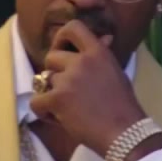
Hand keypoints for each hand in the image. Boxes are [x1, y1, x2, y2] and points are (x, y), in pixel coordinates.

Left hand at [29, 20, 155, 156]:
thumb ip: (103, 56)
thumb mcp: (117, 73)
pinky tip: (59, 118)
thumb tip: (104, 38)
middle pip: (51, 57)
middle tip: (67, 88)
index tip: (64, 50)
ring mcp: (68, 80)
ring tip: (66, 107)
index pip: (73, 28)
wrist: (125, 132)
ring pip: (43, 80)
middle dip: (55, 72)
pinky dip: (44, 111)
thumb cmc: (124, 105)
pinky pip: (36, 101)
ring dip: (51, 93)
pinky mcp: (57, 99)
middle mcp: (81, 61)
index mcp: (98, 52)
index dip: (62, 37)